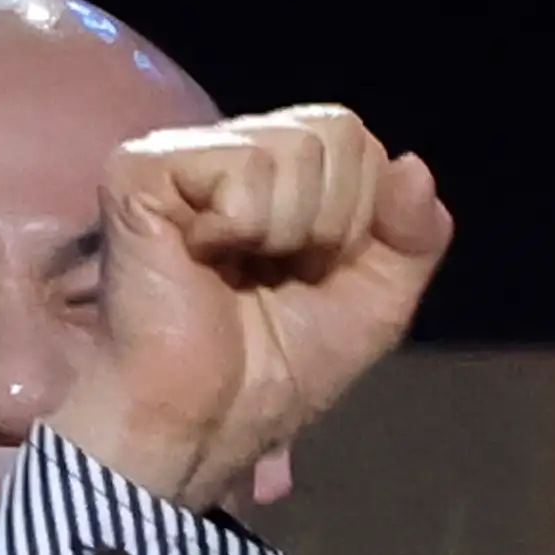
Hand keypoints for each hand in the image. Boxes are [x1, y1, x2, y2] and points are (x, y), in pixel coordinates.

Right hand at [56, 105, 453, 514]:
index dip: (362, 216)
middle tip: (278, 274)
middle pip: (338, 131)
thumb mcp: (378, 303)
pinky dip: (242, 226)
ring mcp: (181, 154)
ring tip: (239, 272)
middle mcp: (231, 151)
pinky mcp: (141, 171)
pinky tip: (201, 257)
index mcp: (280, 172)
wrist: (203, 424)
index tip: (316, 274)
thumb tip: (414, 165)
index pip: (357, 140)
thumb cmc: (272, 369)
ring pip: (296, 148)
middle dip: (333, 223)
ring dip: (288, 232)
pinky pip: (243, 166)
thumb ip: (414, 235)